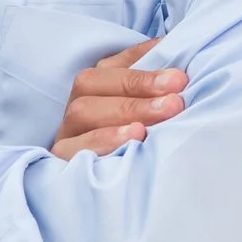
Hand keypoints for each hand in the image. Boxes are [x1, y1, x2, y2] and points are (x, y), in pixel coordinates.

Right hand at [51, 39, 186, 158]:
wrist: (123, 196)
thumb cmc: (141, 136)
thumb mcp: (149, 105)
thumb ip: (154, 74)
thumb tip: (174, 45)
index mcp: (96, 84)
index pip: (113, 67)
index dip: (143, 72)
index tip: (179, 80)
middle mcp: (78, 104)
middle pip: (91, 87)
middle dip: (135, 92)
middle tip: (174, 103)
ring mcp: (67, 132)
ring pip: (80, 115)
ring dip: (118, 117)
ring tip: (148, 126)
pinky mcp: (62, 160)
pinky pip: (72, 150)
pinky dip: (101, 144)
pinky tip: (130, 145)